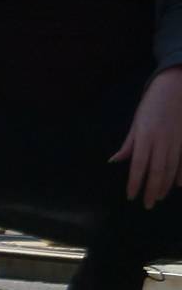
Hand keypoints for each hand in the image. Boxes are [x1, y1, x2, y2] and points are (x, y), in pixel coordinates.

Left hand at [112, 67, 181, 208]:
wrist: (176, 85)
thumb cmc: (151, 103)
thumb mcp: (136, 122)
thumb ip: (128, 144)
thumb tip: (114, 161)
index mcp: (145, 136)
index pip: (139, 165)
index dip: (135, 182)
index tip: (131, 196)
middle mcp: (162, 140)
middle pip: (157, 171)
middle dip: (152, 190)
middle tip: (148, 205)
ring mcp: (177, 139)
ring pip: (172, 167)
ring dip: (166, 185)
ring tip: (160, 197)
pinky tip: (179, 185)